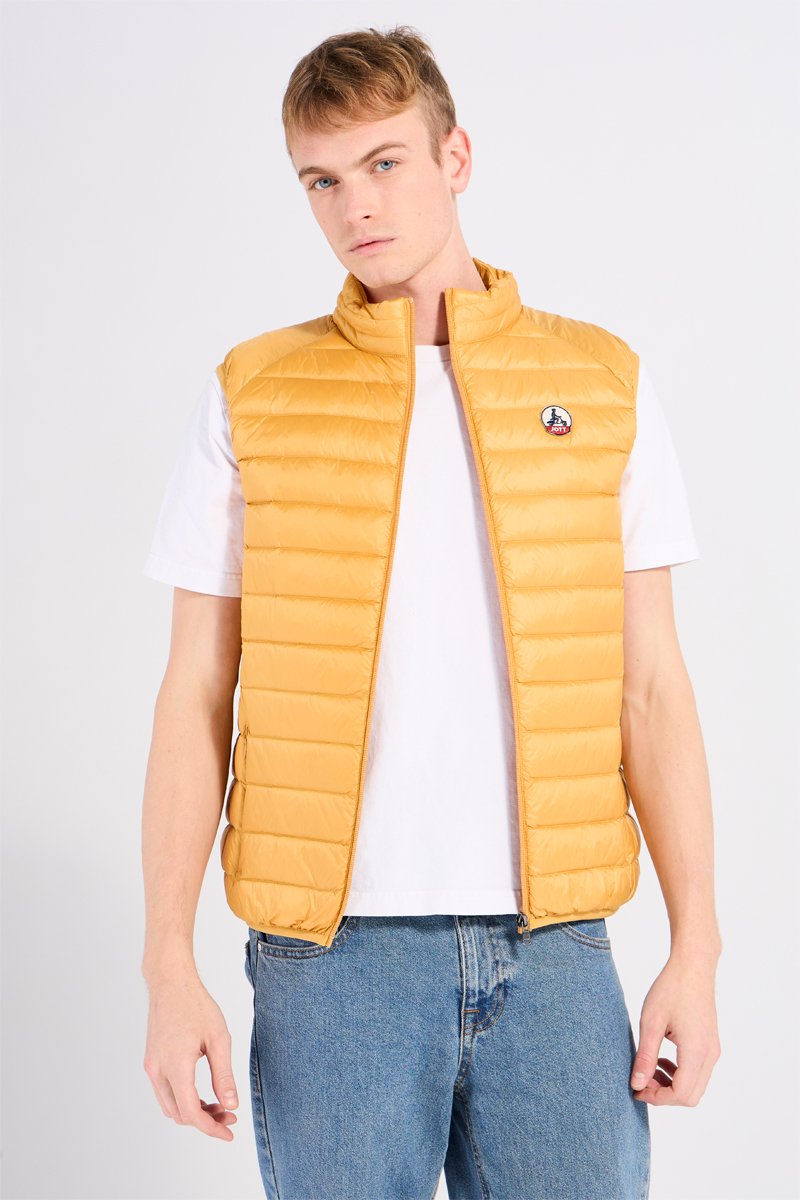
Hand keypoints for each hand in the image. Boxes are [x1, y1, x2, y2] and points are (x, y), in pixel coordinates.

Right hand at [143, 966, 239, 1139]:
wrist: (170, 982)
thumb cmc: (196, 1005)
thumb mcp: (218, 1039)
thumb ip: (223, 1075)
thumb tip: (231, 1106)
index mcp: (176, 1066)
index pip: (191, 1113)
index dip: (211, 1128)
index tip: (229, 1133)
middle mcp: (158, 1071)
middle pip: (179, 1114)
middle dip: (205, 1120)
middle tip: (230, 1115)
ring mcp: (151, 1067)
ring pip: (170, 1106)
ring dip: (193, 1112)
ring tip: (219, 1105)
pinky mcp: (151, 1061)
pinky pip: (165, 1093)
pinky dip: (183, 1100)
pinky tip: (202, 1094)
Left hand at [631, 947, 720, 1106]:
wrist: (694, 966)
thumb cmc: (671, 989)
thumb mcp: (651, 1022)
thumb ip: (645, 1056)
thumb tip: (637, 1085)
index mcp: (696, 1051)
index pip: (680, 1094)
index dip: (657, 1098)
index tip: (636, 1088)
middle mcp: (710, 1055)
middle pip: (690, 1096)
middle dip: (664, 1095)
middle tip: (641, 1079)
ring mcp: (713, 1050)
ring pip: (695, 1086)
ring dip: (671, 1084)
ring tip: (649, 1067)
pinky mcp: (711, 1043)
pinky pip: (698, 1071)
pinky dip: (680, 1073)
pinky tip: (662, 1058)